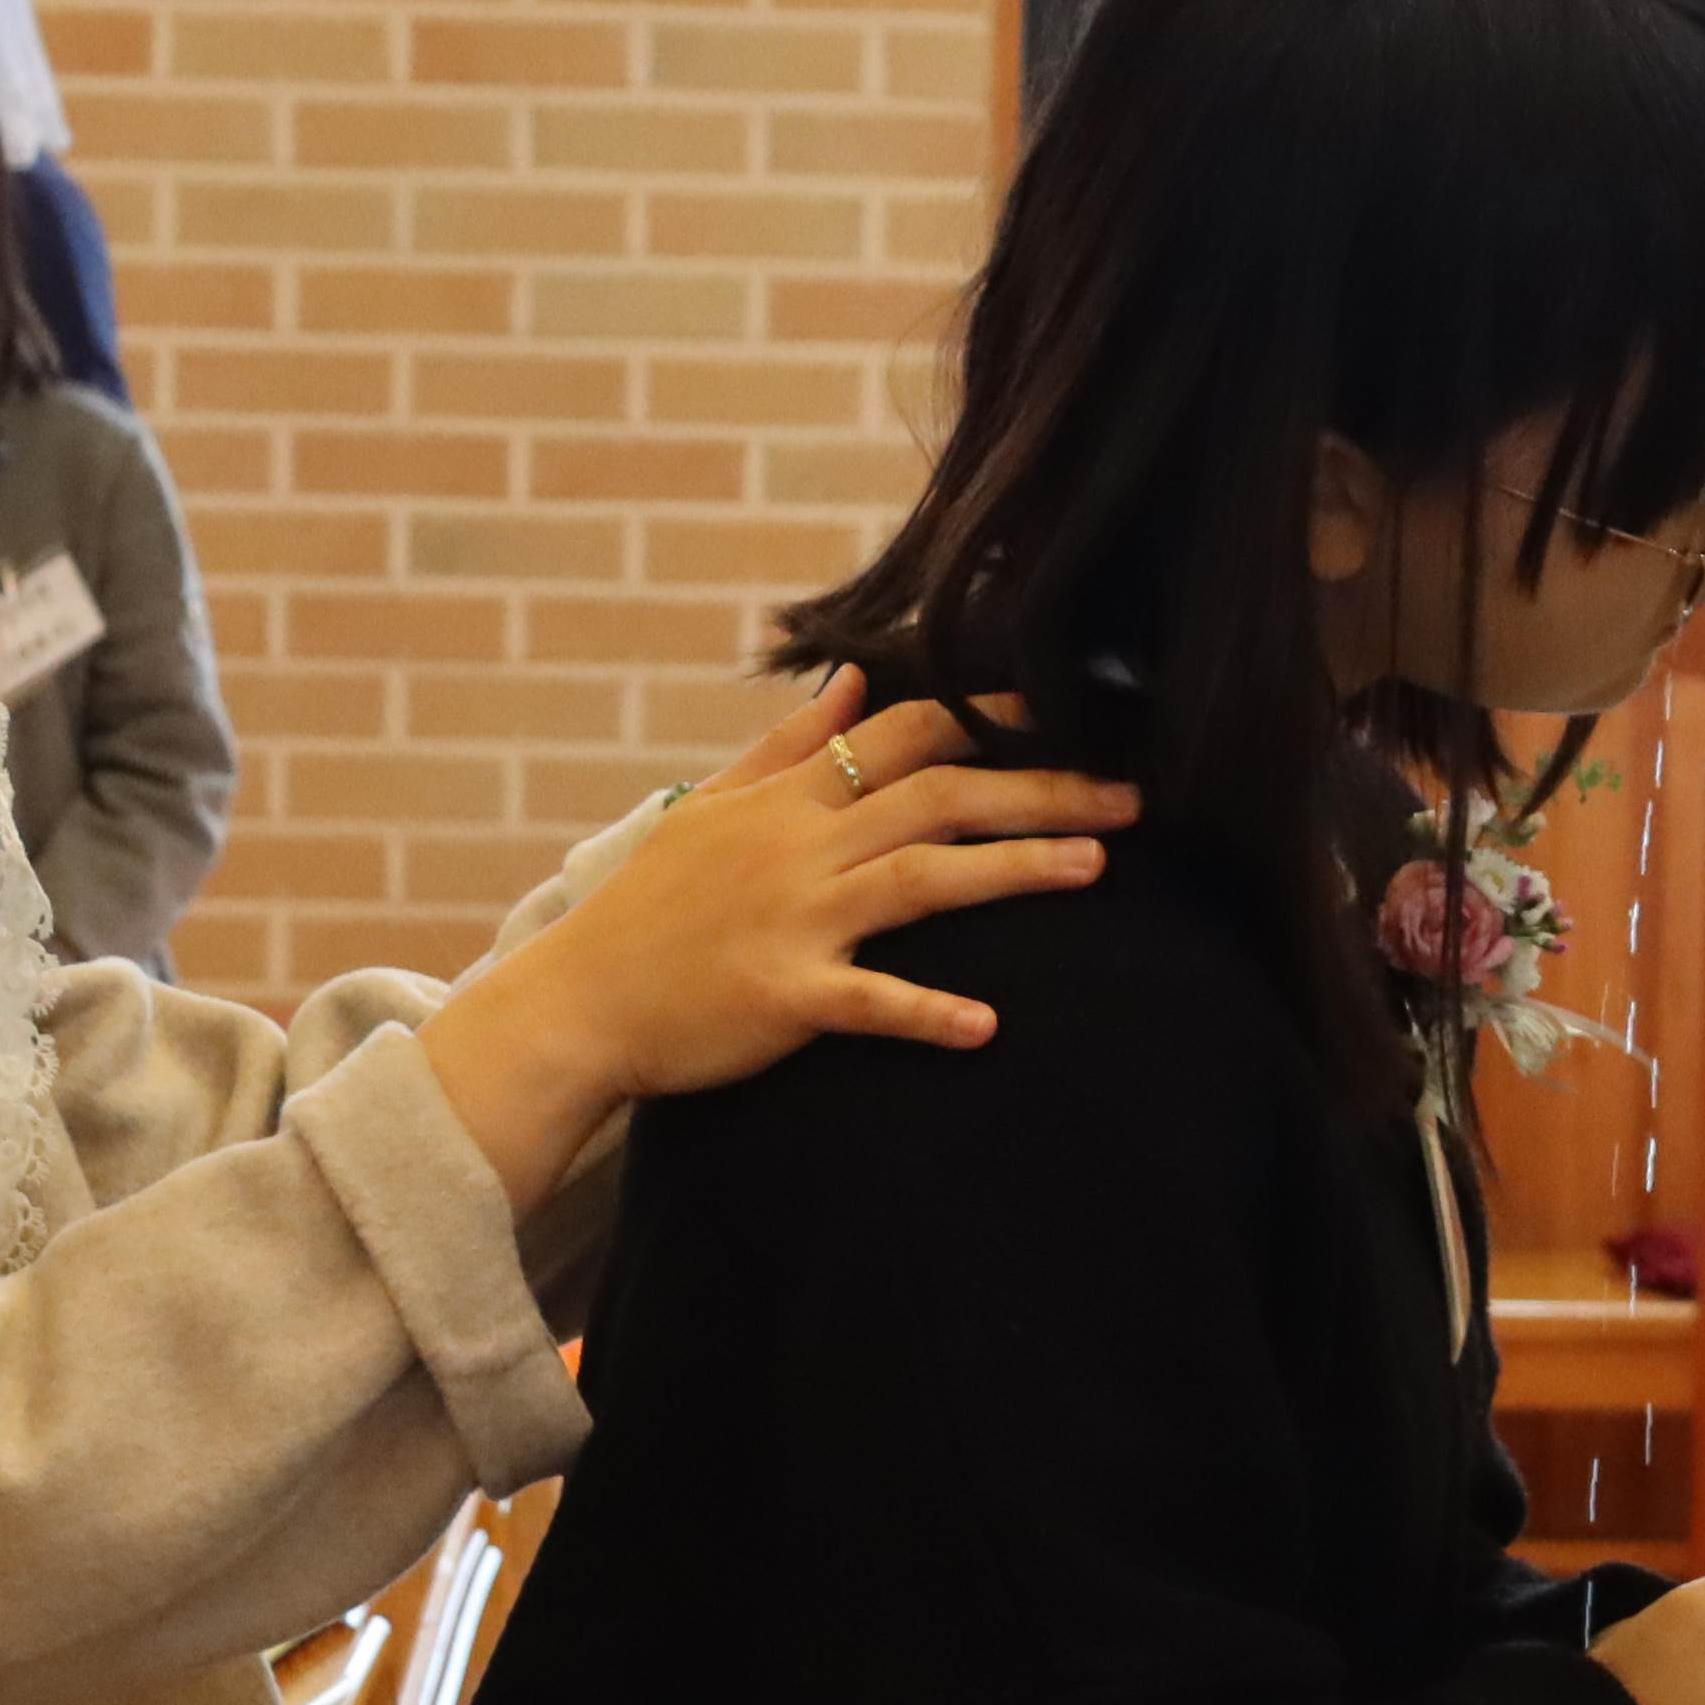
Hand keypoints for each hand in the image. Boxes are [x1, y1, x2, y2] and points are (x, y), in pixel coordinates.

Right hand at [416, 683, 1134, 1204]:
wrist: (573, 1005)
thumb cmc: (645, 912)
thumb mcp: (710, 809)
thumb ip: (787, 745)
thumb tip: (855, 678)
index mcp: (786, 799)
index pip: (902, 734)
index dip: (990, 716)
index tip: (1069, 711)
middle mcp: (798, 847)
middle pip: (937, 796)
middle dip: (1039, 788)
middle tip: (1132, 795)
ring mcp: (792, 919)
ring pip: (921, 878)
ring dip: (1013, 868)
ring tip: (1096, 867)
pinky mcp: (782, 996)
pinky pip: (867, 1001)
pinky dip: (926, 1011)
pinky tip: (986, 1026)